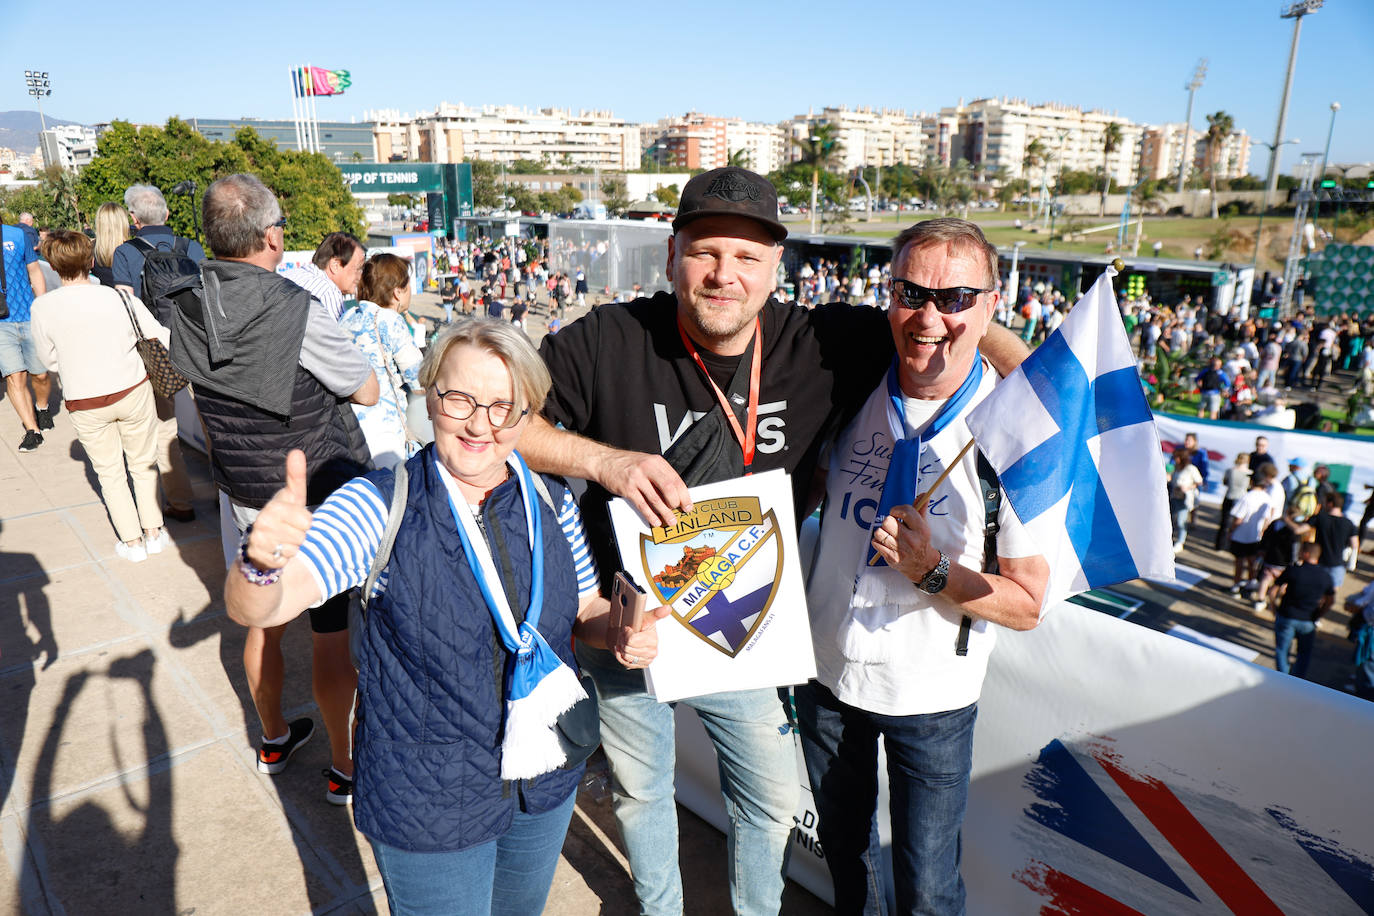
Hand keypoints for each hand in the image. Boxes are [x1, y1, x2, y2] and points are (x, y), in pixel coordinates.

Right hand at [246, 449, 313, 569]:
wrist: (261, 542)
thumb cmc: (283, 516)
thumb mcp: (292, 497)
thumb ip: (296, 476)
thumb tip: (297, 451)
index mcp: (273, 507)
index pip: (307, 521)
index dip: (305, 522)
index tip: (295, 518)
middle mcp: (262, 522)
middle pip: (302, 536)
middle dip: (299, 535)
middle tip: (288, 531)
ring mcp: (258, 540)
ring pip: (294, 548)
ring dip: (291, 547)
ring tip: (281, 540)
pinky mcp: (258, 555)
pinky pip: (284, 560)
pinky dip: (283, 557)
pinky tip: (275, 551)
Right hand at [599, 450, 691, 527]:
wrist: (604, 461)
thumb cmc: (626, 463)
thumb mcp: (647, 462)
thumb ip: (660, 475)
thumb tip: (675, 494)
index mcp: (656, 462)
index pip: (676, 480)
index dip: (684, 495)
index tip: (688, 505)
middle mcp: (648, 468)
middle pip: (669, 489)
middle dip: (676, 504)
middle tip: (678, 512)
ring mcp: (637, 478)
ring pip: (656, 499)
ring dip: (665, 513)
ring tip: (670, 521)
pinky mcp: (627, 489)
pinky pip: (642, 505)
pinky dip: (650, 515)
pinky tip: (655, 520)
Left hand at [614, 605, 671, 668]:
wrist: (632, 635)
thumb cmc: (639, 625)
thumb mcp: (645, 617)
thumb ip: (656, 613)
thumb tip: (668, 608)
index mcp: (653, 640)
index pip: (632, 640)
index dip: (626, 633)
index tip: (628, 628)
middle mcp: (652, 651)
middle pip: (628, 648)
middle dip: (623, 640)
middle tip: (626, 634)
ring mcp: (646, 659)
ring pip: (626, 656)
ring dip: (622, 647)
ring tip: (625, 641)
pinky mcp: (640, 665)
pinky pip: (624, 662)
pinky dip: (620, 655)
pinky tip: (624, 648)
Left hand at [870, 502, 938, 582]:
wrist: (923, 565)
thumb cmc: (921, 541)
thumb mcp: (923, 525)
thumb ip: (920, 509)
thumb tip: (923, 494)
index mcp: (921, 529)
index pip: (905, 511)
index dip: (896, 510)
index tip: (895, 513)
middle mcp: (911, 539)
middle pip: (888, 521)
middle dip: (888, 522)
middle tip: (892, 526)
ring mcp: (901, 550)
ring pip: (879, 532)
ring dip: (881, 532)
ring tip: (889, 535)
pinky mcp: (892, 558)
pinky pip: (875, 543)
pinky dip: (878, 541)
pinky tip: (886, 543)